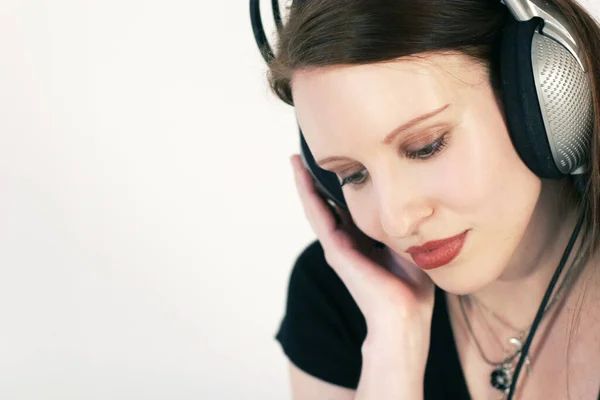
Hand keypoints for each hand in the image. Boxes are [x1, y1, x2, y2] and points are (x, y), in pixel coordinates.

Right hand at [290, 153, 434, 354]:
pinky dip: (307, 194)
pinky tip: (300, 175)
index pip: (345, 210)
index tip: (335, 166)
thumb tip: (415, 208)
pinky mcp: (335, 249)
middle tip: (303, 157)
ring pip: (316, 207)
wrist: (404, 317)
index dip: (338, 189)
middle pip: (325, 205)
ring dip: (304, 183)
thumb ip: (404, 229)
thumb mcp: (409, 248)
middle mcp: (345, 243)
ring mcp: (337, 246)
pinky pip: (318, 215)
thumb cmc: (412, 289)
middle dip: (315, 182)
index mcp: (362, 243)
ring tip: (295, 160)